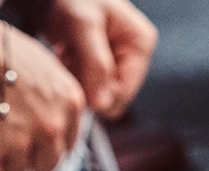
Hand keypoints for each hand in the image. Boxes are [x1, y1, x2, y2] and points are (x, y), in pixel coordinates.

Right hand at [0, 0, 84, 170]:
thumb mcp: (41, 67)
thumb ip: (51, 99)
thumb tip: (45, 124)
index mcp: (69, 102)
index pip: (67, 143)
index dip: (43, 142)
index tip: (29, 140)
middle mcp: (51, 125)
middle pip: (46, 165)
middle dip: (25, 158)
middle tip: (4, 142)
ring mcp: (21, 142)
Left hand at [43, 0, 157, 118]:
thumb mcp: (83, 27)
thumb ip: (95, 65)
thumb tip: (103, 106)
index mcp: (140, 45)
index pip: (124, 93)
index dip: (98, 96)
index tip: (75, 76)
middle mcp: (134, 57)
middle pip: (111, 98)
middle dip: (87, 84)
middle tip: (71, 59)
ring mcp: (119, 63)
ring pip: (97, 95)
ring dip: (78, 79)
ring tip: (69, 53)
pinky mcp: (103, 67)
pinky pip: (88, 88)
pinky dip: (73, 75)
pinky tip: (67, 55)